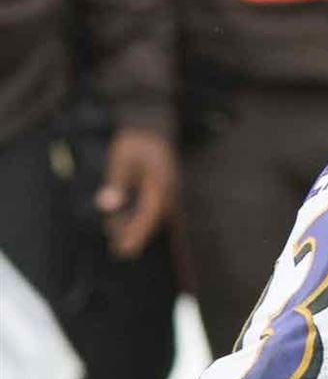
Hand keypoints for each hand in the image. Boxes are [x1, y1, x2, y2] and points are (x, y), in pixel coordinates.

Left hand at [95, 128, 177, 258]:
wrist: (153, 127)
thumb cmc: (136, 142)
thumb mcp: (121, 158)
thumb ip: (116, 182)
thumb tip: (107, 206)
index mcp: (160, 185)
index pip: (147, 216)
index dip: (135, 235)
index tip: (123, 250)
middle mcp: (168, 192)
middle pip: (151, 221)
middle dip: (134, 234)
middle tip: (117, 249)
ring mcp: (169, 193)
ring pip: (153, 218)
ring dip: (137, 227)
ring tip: (118, 237)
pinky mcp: (164, 193)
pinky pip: (154, 211)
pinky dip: (142, 220)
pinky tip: (128, 223)